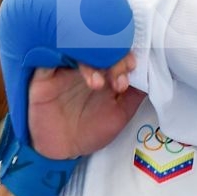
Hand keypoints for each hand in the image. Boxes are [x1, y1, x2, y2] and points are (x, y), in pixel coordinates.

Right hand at [27, 57, 141, 159]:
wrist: (61, 151)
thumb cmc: (90, 131)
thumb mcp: (120, 113)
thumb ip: (135, 93)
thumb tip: (152, 73)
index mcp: (103, 69)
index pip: (115, 49)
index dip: (125, 54)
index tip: (133, 66)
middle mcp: (84, 63)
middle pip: (98, 44)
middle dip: (112, 56)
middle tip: (120, 75)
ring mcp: (64, 66)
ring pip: (77, 46)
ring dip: (92, 61)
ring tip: (99, 85)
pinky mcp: (44, 72)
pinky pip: (52, 55)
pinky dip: (68, 58)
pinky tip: (80, 75)